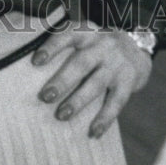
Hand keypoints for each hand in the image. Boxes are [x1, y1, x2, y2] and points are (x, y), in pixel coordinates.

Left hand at [31, 25, 151, 138]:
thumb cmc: (97, 45)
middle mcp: (102, 45)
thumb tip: (29, 64)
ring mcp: (116, 63)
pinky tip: (94, 132)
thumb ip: (63, 45)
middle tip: (45, 96)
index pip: (67, 35)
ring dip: (78, 101)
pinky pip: (117, 102)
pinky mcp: (128, 81)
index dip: (51, 47)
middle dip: (62, 80)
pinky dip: (105, 118)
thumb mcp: (84, 35)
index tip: (35, 61)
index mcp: (86, 32)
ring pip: (96, 83)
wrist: (137, 45)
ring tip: (61, 115)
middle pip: (81, 63)